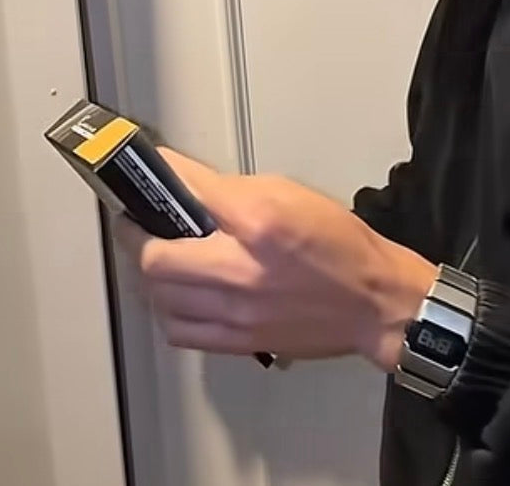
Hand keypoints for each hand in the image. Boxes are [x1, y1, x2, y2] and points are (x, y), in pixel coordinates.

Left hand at [114, 148, 437, 369]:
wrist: (373, 301)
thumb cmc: (339, 244)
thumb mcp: (288, 193)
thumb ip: (234, 189)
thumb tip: (192, 183)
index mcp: (258, 222)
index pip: (189, 191)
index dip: (161, 174)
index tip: (149, 169)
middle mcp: (241, 270)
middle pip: (156, 256)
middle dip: (136, 233)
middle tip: (138, 220)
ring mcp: (237, 312)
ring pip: (160, 296)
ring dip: (148, 272)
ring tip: (154, 255)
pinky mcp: (239, 341)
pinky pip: (180, 331)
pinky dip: (168, 309)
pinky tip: (176, 294)